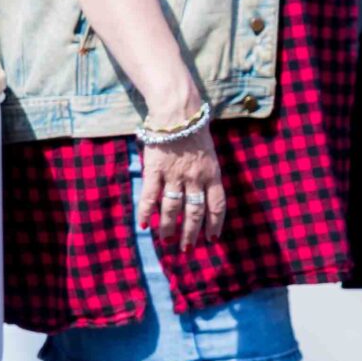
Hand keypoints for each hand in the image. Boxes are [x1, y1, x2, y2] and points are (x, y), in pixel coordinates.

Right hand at [138, 119, 225, 254]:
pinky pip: (150, 196)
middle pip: (195, 212)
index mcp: (213, 173)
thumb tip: (205, 196)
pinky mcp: (155, 170)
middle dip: (191, 233)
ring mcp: (174, 175)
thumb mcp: (211, 153)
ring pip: (172, 208)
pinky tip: (143, 225)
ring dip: (169, 227)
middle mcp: (195, 177)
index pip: (217, 205)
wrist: (178, 112)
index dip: (215, 224)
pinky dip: (146, 213)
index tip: (212, 239)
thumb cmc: (195, 131)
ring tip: (167, 240)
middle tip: (187, 248)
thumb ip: (208, 174)